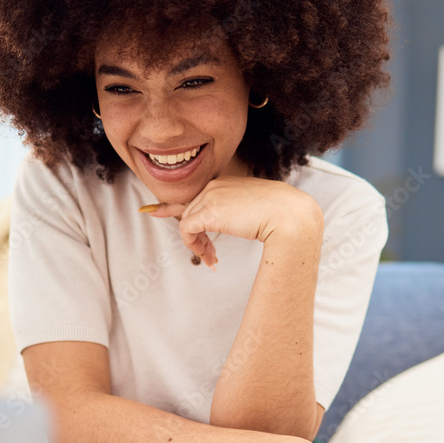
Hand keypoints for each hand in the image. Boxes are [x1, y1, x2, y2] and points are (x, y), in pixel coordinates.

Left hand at [141, 176, 322, 269]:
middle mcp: (216, 185)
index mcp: (229, 182)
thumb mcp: (260, 209)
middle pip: (190, 211)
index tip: (153, 210)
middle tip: (209, 257)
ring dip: (198, 246)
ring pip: (187, 222)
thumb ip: (242, 212)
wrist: (290, 216)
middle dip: (196, 236)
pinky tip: (210, 257)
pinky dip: (194, 246)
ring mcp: (210, 196)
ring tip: (213, 260)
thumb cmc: (284, 215)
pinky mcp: (207, 212)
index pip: (197, 194)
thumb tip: (236, 222)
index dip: (172, 205)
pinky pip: (187, 230)